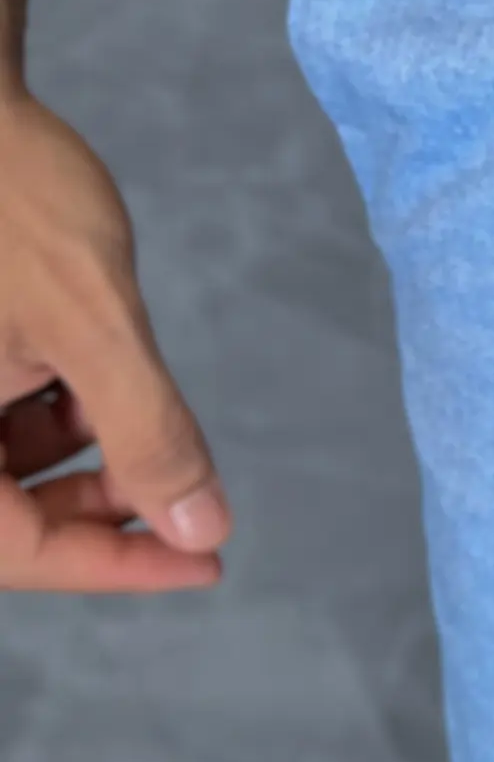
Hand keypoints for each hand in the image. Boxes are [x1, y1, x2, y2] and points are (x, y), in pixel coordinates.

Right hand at [0, 88, 229, 589]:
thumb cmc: (8, 194)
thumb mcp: (93, 321)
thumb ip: (147, 433)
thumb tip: (202, 529)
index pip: (16, 553)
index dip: (116, 568)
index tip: (205, 562)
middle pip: (1, 521)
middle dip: (97, 513)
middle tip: (186, 506)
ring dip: (72, 461)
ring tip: (122, 406)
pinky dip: (40, 414)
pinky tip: (80, 374)